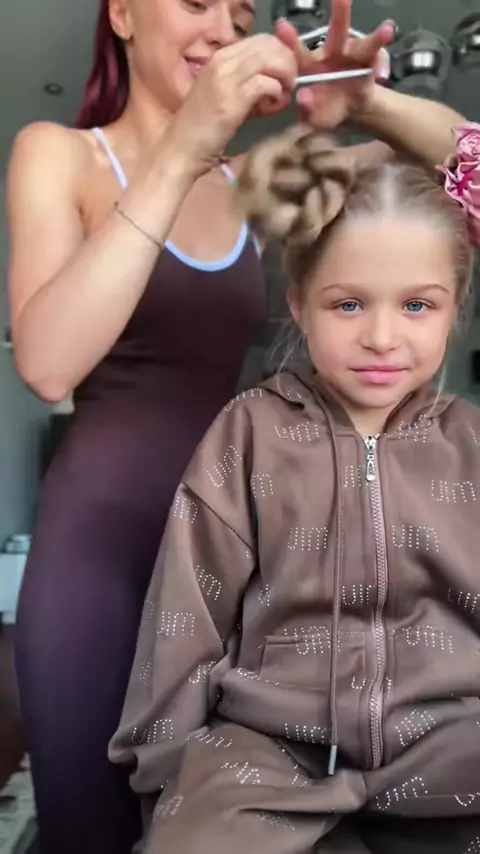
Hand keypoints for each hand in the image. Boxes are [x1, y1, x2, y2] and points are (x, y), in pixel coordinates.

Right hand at [168, 34, 297, 174]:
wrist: (181, 149)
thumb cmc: (201, 128)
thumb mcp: (222, 94)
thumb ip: (243, 80)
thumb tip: (272, 77)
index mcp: (220, 57)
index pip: (261, 39)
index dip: (280, 54)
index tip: (284, 75)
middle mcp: (222, 61)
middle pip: (269, 45)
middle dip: (287, 63)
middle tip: (288, 86)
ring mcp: (226, 78)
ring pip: (270, 60)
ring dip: (284, 77)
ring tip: (281, 97)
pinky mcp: (233, 100)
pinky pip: (266, 84)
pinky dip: (276, 94)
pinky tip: (271, 107)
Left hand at [278, 0, 393, 128]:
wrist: (348, 110)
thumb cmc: (325, 109)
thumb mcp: (313, 117)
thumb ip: (306, 109)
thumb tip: (304, 97)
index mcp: (312, 63)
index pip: (300, 51)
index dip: (291, 39)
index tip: (281, 26)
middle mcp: (334, 53)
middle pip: (338, 32)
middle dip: (340, 13)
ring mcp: (356, 56)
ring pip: (366, 44)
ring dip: (376, 37)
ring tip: (388, 30)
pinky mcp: (373, 64)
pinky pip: (380, 61)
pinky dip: (382, 66)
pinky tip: (381, 76)